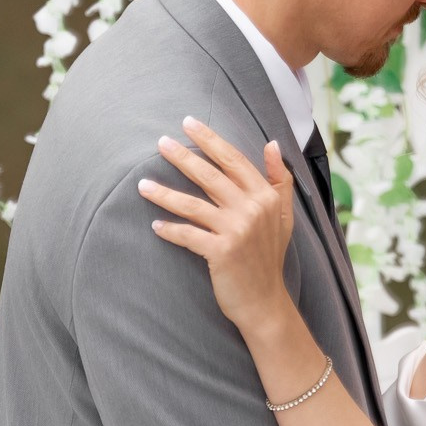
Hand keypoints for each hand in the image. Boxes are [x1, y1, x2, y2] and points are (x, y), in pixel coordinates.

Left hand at [141, 117, 297, 332]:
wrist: (265, 302)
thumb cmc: (269, 257)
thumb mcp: (283, 216)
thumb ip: (279, 179)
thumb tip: (271, 143)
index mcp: (266, 196)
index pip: (234, 160)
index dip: (210, 140)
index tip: (189, 123)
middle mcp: (252, 209)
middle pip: (210, 176)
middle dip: (183, 157)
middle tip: (160, 142)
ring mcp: (237, 231)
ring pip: (193, 204)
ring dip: (165, 194)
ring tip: (142, 184)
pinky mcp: (221, 252)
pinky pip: (188, 235)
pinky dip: (170, 230)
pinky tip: (155, 225)